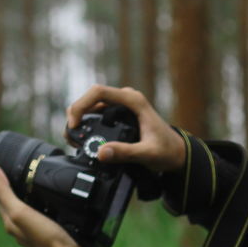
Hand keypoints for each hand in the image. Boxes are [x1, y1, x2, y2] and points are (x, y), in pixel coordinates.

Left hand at [0, 162, 98, 246]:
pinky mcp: (54, 232)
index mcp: (11, 222)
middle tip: (27, 170)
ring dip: (35, 196)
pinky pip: (48, 214)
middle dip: (20, 188)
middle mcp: (23, 227)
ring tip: (42, 180)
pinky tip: (57, 199)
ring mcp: (39, 231)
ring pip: (33, 208)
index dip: (2, 181)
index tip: (7, 166)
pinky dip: (49, 204)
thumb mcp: (20, 211)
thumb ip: (4, 191)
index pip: (0, 197)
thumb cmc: (45, 237)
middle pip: (17, 202)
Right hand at [66, 85, 186, 173]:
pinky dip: (87, 124)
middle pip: (91, 98)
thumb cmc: (166, 151)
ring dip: (80, 119)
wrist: (177, 153)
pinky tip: (83, 138)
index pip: (98, 92)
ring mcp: (122, 106)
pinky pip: (97, 115)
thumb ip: (125, 153)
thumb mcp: (147, 154)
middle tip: (71, 136)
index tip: (75, 124)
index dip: (81, 105)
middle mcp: (126, 99)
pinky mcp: (119, 115)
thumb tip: (102, 153)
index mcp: (133, 101)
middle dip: (76, 114)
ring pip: (92, 106)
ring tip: (74, 140)